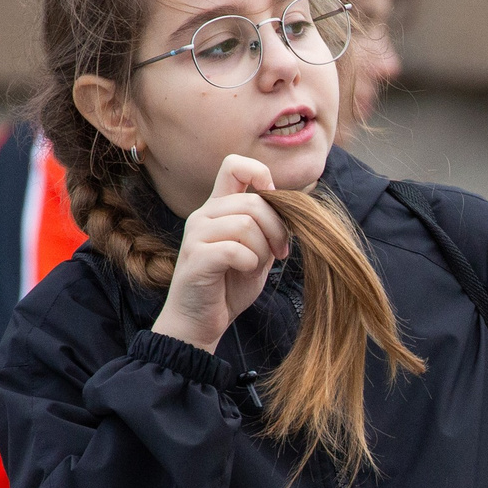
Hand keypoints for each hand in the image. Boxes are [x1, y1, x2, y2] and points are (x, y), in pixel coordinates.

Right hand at [151, 154, 289, 351]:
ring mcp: (196, 235)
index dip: (260, 174)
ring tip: (257, 267)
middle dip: (277, 229)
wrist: (199, 322)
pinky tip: (245, 273)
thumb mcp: (256, 252)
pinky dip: (250, 263)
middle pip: (253, 202)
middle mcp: (204, 215)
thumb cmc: (228, 287)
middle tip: (280, 253)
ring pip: (246, 225)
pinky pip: (235, 249)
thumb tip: (291, 210)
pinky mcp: (196, 257)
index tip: (273, 203)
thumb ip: (267, 229)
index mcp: (218, 208)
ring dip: (263, 250)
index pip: (234, 165)